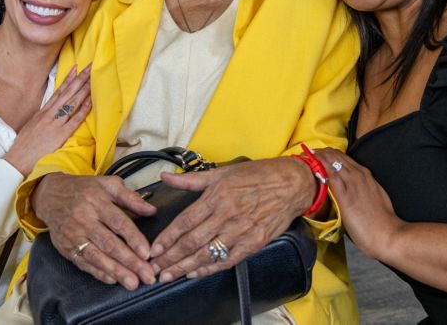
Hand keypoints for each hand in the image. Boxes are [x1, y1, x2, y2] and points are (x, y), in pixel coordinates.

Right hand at [4, 66, 91, 175]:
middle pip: (67, 93)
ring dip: (83, 90)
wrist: (18, 158)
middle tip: (89, 67)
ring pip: (72, 103)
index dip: (68, 79)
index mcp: (42, 112)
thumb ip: (42, 117)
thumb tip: (49, 112)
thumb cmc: (24, 145)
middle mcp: (49, 114)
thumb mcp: (31, 126)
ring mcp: (55, 123)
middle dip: (79, 79)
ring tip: (93, 78)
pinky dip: (82, 110)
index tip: (76, 68)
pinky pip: (74, 120)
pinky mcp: (60, 135)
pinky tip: (90, 102)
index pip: (58, 92)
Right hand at [33, 172, 156, 289]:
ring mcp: (73, 235)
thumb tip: (152, 210)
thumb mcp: (107, 184)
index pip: (118, 222)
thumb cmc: (84, 190)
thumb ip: (130, 197)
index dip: (133, 239)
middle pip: (109, 244)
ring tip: (132, 282)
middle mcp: (83, 220)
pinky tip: (113, 280)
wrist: (50, 195)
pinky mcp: (66, 248)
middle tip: (147, 275)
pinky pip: (83, 263)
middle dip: (129, 261)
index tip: (147, 253)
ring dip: (116, 272)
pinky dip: (98, 273)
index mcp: (96, 202)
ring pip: (96, 257)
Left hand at [149, 157, 313, 281]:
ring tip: (169, 275)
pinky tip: (196, 273)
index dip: (167, 238)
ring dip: (186, 267)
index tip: (154, 249)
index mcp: (217, 196)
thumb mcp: (222, 172)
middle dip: (171, 258)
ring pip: (208, 254)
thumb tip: (166, 177)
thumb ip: (191, 179)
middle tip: (155, 268)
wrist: (292, 183)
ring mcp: (242, 231)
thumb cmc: (258, 175)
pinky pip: (228, 260)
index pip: (185, 221)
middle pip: (192, 241)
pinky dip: (210, 268)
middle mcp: (227, 215)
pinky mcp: (254, 242)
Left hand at [314, 148, 402, 259]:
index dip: (330, 154)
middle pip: (337, 156)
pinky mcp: (345, 195)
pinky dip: (320, 167)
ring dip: (318, 156)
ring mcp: (352, 184)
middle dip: (321, 152)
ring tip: (305, 154)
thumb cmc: (381, 222)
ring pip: (333, 162)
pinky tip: (311, 164)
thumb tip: (352, 194)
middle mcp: (359, 176)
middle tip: (307, 152)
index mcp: (366, 176)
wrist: (387, 234)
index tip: (318, 154)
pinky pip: (331, 175)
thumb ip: (362, 193)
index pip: (345, 159)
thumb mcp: (374, 200)